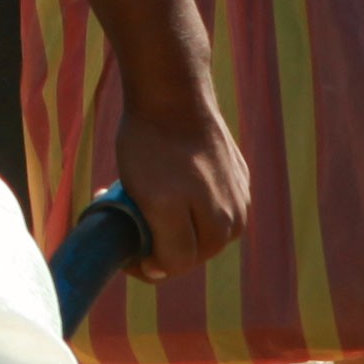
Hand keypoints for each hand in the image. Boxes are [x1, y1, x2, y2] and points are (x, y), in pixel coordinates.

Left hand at [116, 105, 251, 279]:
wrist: (173, 93)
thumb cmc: (152, 146)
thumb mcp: (151, 201)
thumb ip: (167, 247)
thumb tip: (162, 270)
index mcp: (214, 228)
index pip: (175, 266)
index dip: (142, 262)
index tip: (123, 247)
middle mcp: (233, 216)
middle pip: (192, 251)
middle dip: (159, 242)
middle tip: (130, 221)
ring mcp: (239, 194)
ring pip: (204, 229)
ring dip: (177, 224)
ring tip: (150, 202)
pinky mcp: (240, 175)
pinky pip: (214, 203)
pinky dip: (190, 202)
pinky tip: (171, 183)